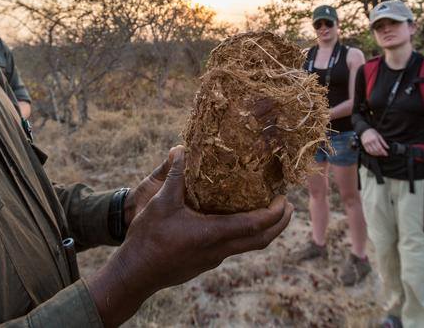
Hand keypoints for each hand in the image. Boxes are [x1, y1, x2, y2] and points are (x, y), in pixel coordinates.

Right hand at [89, 146, 293, 326]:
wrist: (135, 273)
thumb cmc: (149, 238)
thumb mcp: (161, 201)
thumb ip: (175, 175)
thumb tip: (181, 149)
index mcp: (214, 234)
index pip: (256, 225)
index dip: (275, 212)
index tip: (284, 198)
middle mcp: (219, 250)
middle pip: (261, 240)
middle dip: (279, 224)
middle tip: (288, 206)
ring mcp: (212, 259)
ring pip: (247, 246)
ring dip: (262, 230)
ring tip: (266, 211)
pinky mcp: (204, 263)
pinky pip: (233, 248)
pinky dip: (244, 235)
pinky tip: (233, 222)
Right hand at [361, 128, 388, 156]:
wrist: (364, 130)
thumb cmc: (372, 132)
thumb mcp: (379, 135)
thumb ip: (383, 142)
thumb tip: (387, 147)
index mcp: (375, 139)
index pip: (380, 147)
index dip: (384, 152)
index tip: (386, 154)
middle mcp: (370, 142)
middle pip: (376, 150)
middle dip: (381, 153)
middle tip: (384, 154)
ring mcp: (366, 144)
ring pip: (372, 152)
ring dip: (377, 154)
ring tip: (380, 154)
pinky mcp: (364, 145)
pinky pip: (368, 151)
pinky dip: (372, 154)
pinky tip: (375, 154)